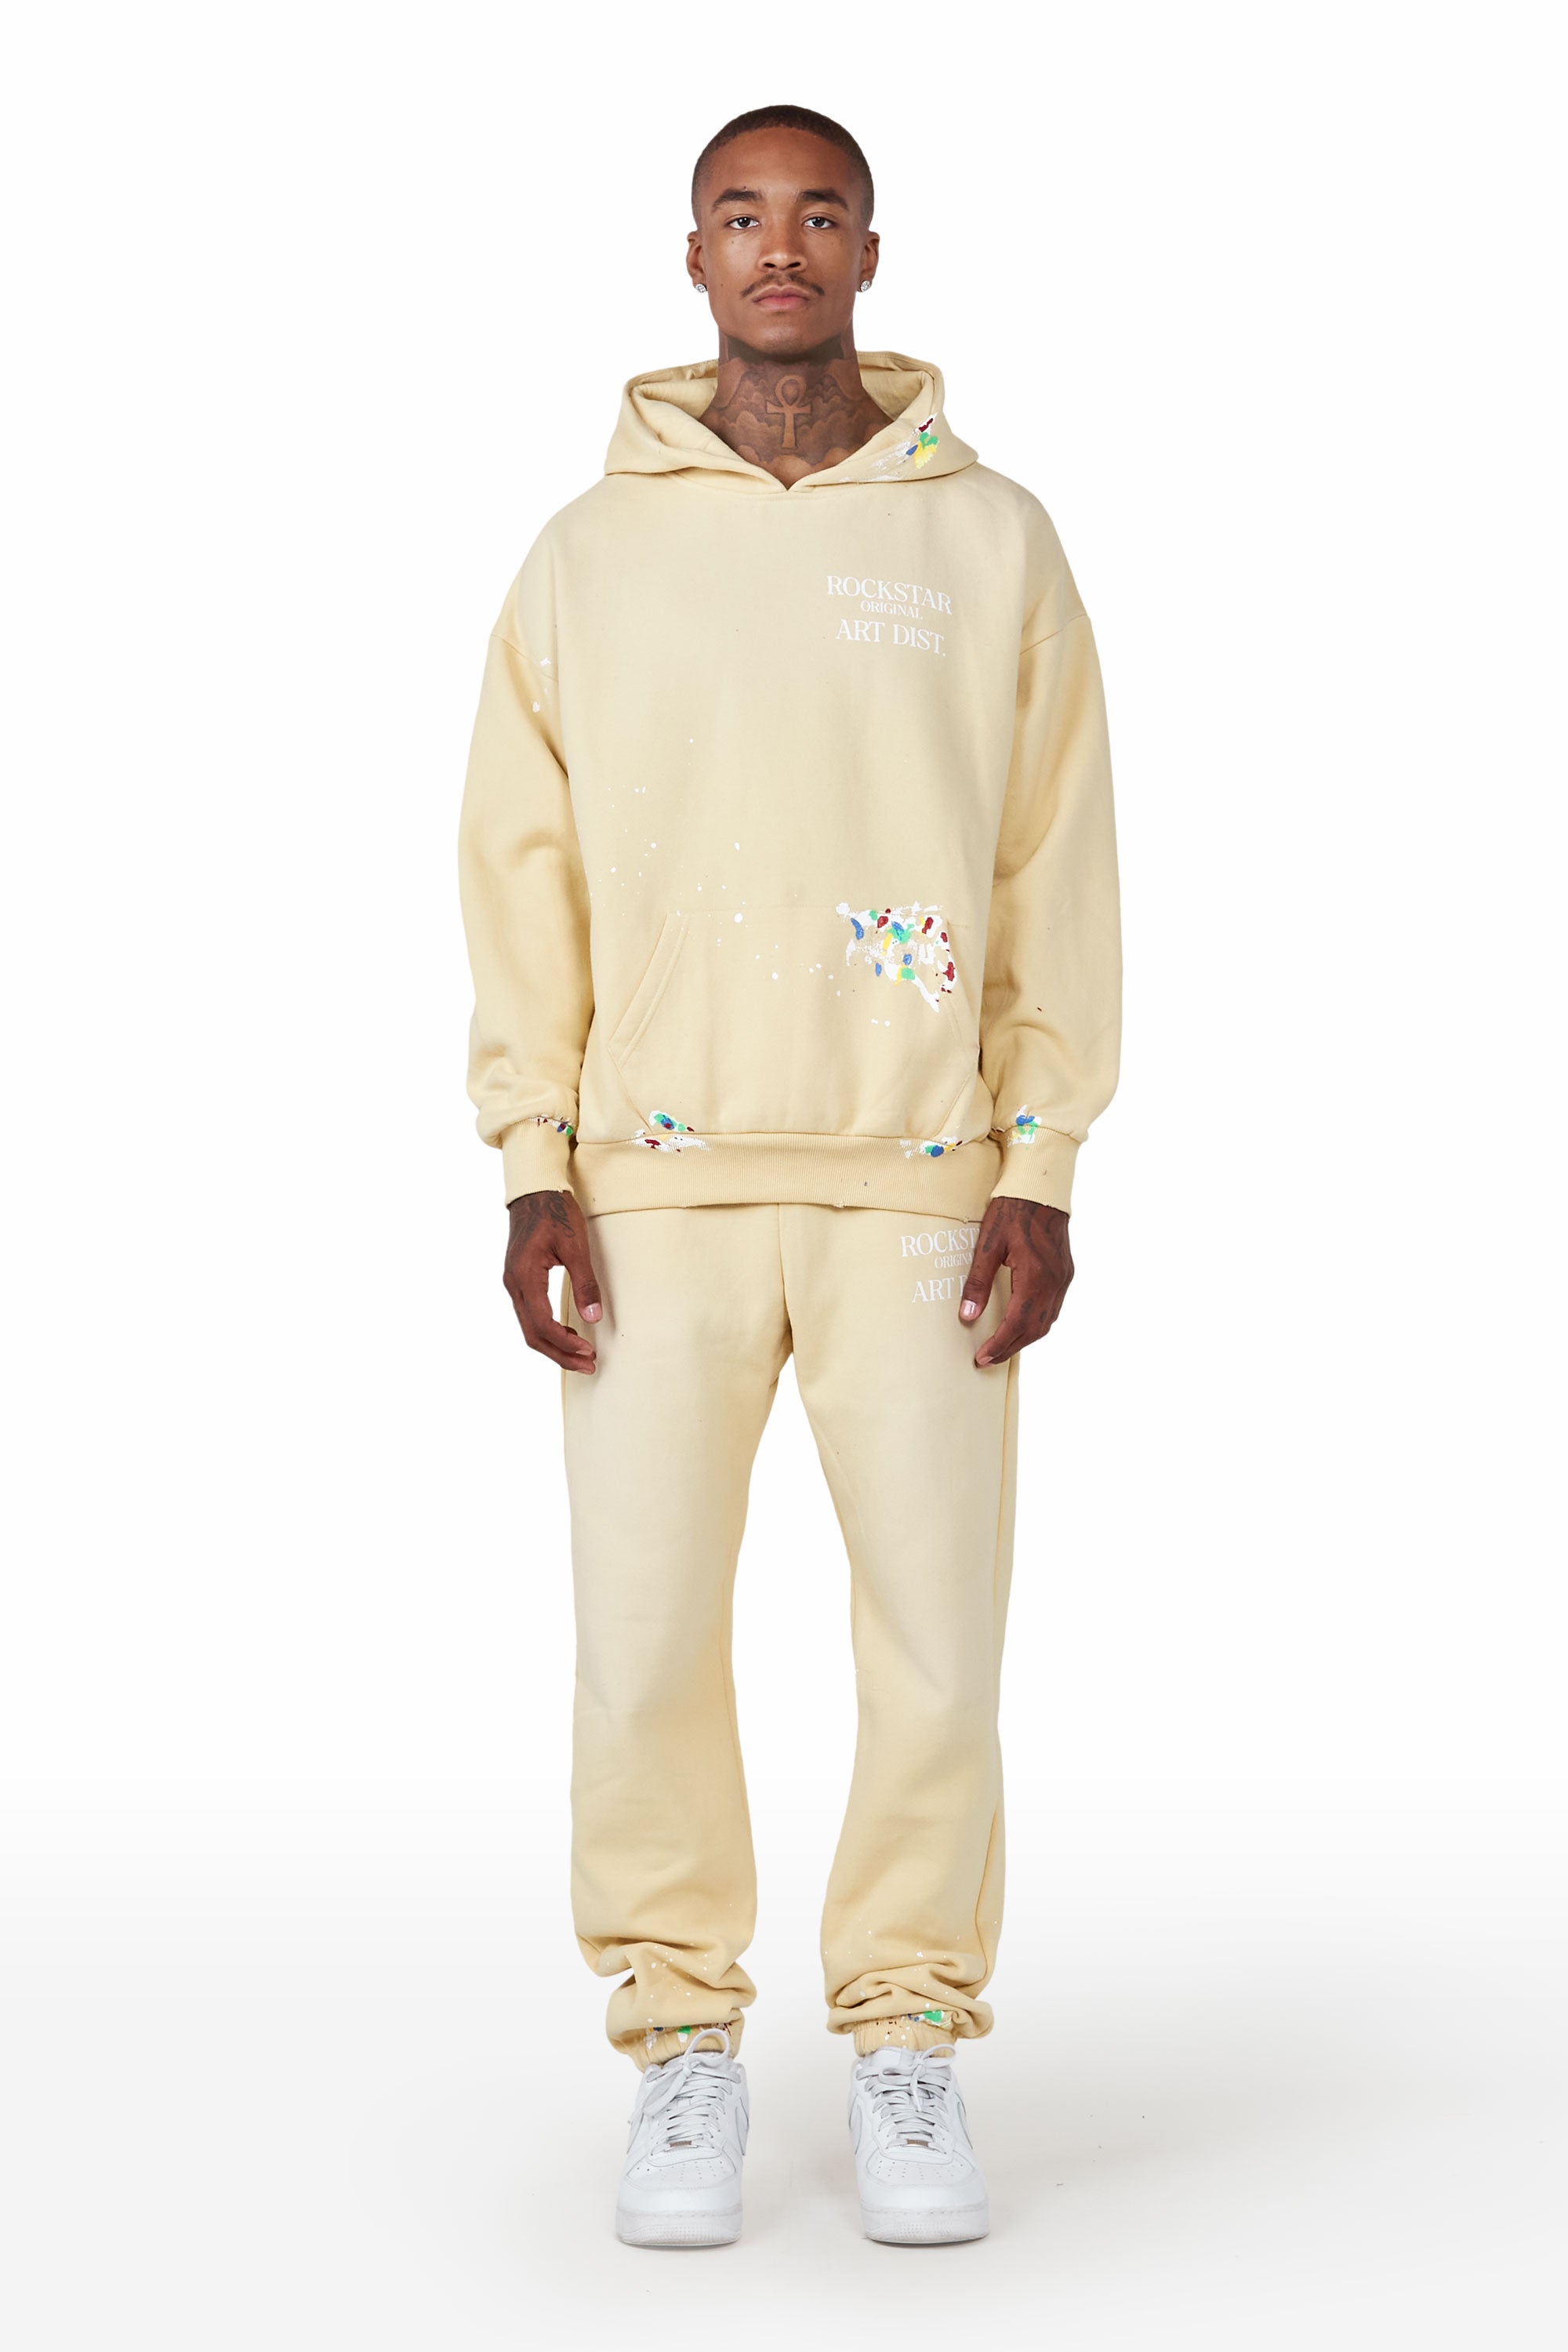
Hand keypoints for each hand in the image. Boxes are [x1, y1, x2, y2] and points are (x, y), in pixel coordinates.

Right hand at [503, 1189, 602, 1372]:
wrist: (534, 1190)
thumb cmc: (555, 1212)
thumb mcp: (576, 1245)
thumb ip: (585, 1282)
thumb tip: (594, 1316)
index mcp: (525, 1276)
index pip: (542, 1323)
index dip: (565, 1343)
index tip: (589, 1350)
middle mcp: (513, 1284)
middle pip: (532, 1334)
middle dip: (560, 1354)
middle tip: (588, 1364)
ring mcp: (513, 1283)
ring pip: (529, 1328)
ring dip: (554, 1345)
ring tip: (580, 1356)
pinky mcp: (519, 1280)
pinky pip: (529, 1315)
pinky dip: (547, 1331)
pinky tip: (567, 1334)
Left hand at [960, 1198, 1073, 1366]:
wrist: (1039, 1189)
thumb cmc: (1011, 1212)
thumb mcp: (988, 1245)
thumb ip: (978, 1283)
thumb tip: (968, 1316)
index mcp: (1035, 1277)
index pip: (1017, 1324)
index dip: (1000, 1345)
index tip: (983, 1358)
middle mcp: (1055, 1282)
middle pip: (1035, 1329)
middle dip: (1011, 1347)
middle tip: (988, 1358)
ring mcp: (1064, 1278)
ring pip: (1047, 1321)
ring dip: (1025, 1337)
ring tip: (1002, 1345)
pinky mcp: (1065, 1272)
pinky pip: (1054, 1307)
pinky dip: (1037, 1322)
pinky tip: (1021, 1322)